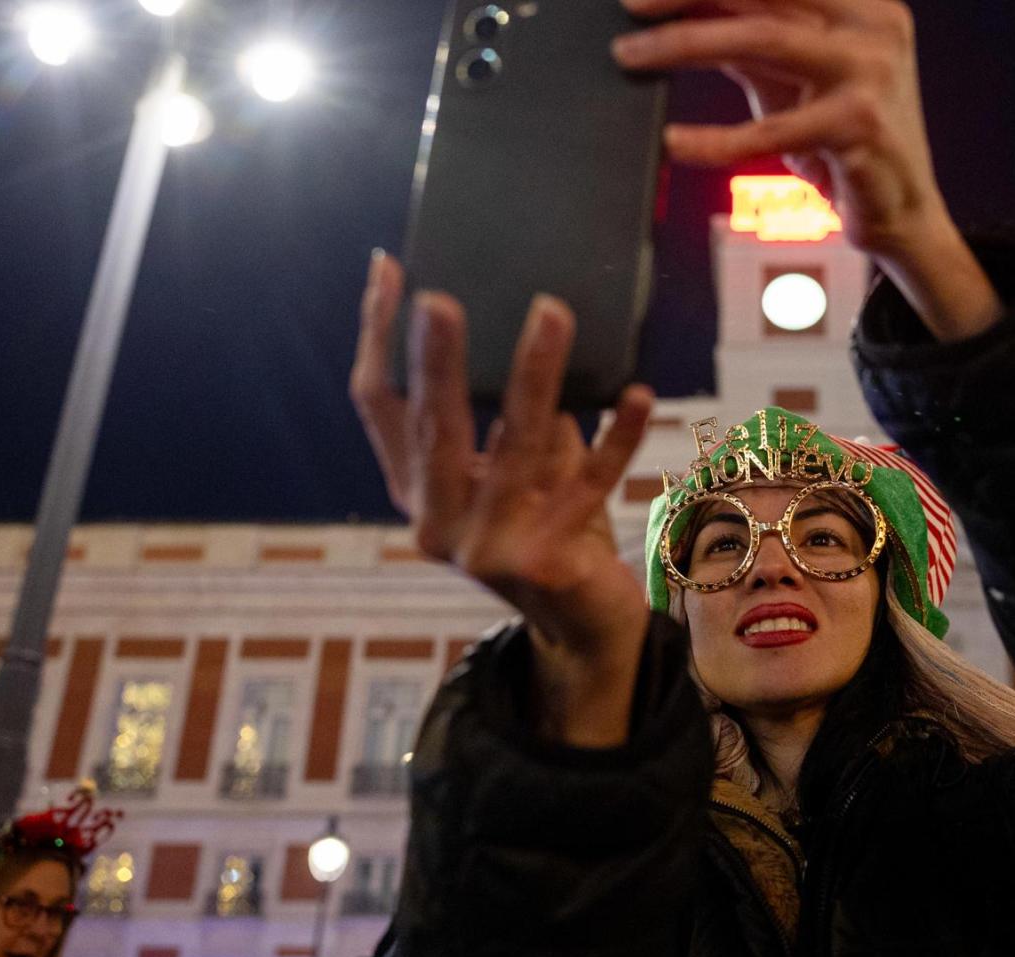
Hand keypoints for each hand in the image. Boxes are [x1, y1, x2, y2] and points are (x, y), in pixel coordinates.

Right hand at [350, 252, 653, 743]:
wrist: (582, 630)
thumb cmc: (550, 528)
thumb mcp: (518, 468)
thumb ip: (511, 411)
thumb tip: (532, 313)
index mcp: (415, 491)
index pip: (377, 404)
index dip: (379, 336)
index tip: (390, 269)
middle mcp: (437, 522)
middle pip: (431, 427)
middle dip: (437, 361)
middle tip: (441, 298)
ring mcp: (488, 549)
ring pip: (513, 447)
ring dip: (536, 376)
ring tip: (551, 314)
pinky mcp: (546, 563)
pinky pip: (586, 484)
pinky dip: (613, 438)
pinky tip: (637, 395)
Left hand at [613, 0, 1000, 341]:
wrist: (900, 212)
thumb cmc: (840, 140)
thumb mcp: (790, 76)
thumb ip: (745, 36)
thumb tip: (672, 5)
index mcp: (860, 1)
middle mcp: (873, 24)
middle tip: (629, 6)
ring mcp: (871, 72)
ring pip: (761, 38)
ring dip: (684, 44)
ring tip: (630, 56)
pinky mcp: (859, 128)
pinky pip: (768, 131)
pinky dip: (713, 139)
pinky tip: (675, 142)